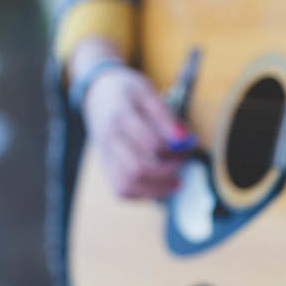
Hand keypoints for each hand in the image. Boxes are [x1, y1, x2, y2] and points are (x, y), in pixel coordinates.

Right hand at [74, 46, 190, 198]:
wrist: (96, 92)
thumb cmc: (127, 91)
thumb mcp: (146, 92)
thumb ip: (164, 115)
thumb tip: (184, 137)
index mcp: (120, 118)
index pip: (150, 143)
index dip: (175, 148)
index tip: (189, 142)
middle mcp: (109, 140)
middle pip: (137, 170)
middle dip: (168, 170)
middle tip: (184, 160)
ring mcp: (105, 156)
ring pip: (126, 186)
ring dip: (156, 189)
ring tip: (176, 181)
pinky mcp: (105, 166)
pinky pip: (120, 190)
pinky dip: (142, 194)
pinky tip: (159, 185)